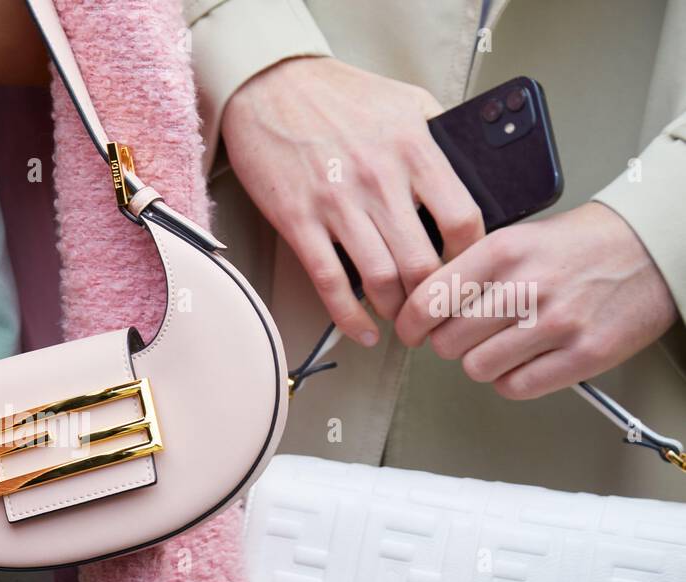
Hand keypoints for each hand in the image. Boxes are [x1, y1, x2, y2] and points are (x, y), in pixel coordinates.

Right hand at [221, 56, 483, 342]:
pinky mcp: (298, 220)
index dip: (470, 260)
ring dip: (395, 309)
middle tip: (435, 311)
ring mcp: (336, 203)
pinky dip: (349, 317)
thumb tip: (474, 177)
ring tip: (401, 318)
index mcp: (414, 149)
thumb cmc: (339, 96)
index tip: (468, 275)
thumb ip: (441, 137)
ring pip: (380, 279)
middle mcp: (379, 179)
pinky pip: (330, 282)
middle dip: (432, 299)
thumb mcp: (406, 100)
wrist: (272, 86)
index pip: (462, 220)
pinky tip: (363, 331)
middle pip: (422, 263)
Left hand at [394, 202, 679, 398]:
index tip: (412, 330)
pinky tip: (524, 360)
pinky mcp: (583, 355)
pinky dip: (512, 380)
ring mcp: (557, 324)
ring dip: (481, 362)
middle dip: (448, 342)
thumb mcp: (516, 239)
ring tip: (501, 344)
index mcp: (503, 252)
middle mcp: (527, 288)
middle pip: (447, 342)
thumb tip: (421, 307)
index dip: (411, 324)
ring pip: (476, 368)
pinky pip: (515, 387)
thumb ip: (470, 271)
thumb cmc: (581, 245)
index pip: (428, 302)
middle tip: (466, 334)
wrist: (650, 248)